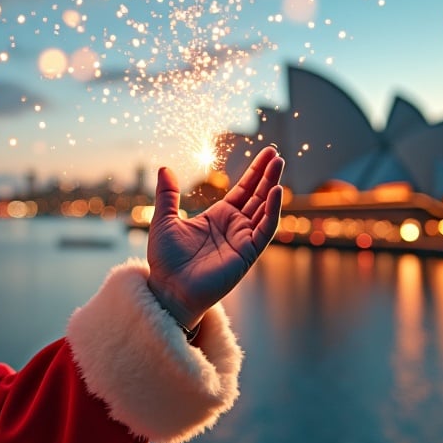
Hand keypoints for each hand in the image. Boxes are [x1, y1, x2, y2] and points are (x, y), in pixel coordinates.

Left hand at [146, 147, 284, 329]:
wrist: (168, 288)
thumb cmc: (165, 260)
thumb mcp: (164, 220)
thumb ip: (167, 195)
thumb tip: (164, 168)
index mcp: (218, 217)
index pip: (243, 190)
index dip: (255, 172)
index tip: (267, 153)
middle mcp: (234, 227)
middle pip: (258, 196)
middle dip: (268, 175)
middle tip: (277, 154)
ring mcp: (242, 240)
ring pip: (264, 209)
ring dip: (273, 187)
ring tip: (279, 165)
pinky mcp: (247, 253)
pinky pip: (264, 229)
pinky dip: (272, 212)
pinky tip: (276, 192)